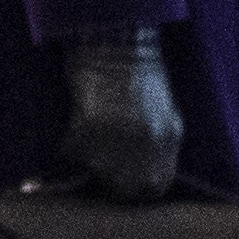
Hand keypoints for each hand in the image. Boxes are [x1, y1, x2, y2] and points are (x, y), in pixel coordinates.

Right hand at [62, 27, 183, 202]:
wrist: (115, 49)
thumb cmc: (144, 77)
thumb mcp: (167, 115)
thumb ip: (161, 148)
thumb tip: (149, 177)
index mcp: (166, 144)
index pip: (154, 188)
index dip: (139, 188)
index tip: (128, 182)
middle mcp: (141, 150)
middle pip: (123, 189)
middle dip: (113, 181)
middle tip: (104, 164)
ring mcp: (111, 145)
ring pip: (94, 171)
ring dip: (90, 160)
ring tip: (93, 135)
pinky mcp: (83, 134)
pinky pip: (71, 152)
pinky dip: (71, 143)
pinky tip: (80, 121)